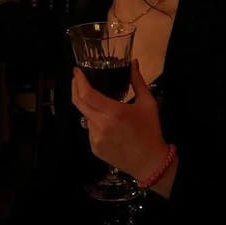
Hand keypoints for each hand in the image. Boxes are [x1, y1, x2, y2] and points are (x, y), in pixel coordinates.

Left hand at [72, 59, 167, 181]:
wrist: (150, 163)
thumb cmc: (150, 130)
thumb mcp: (148, 103)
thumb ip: (138, 81)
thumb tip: (133, 61)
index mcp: (113, 112)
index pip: (87, 93)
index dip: (79, 81)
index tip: (76, 71)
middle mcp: (100, 124)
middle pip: (78, 102)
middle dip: (74, 87)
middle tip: (76, 79)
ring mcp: (95, 138)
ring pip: (86, 116)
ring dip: (90, 108)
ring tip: (101, 105)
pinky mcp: (94, 148)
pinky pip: (90, 130)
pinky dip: (94, 123)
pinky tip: (107, 125)